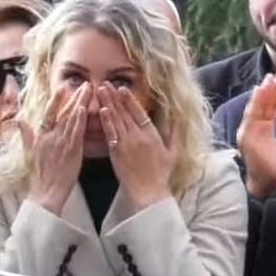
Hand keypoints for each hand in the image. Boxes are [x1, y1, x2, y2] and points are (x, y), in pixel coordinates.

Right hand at [21, 83, 87, 215]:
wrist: (45, 193)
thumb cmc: (39, 176)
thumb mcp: (28, 152)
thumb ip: (25, 134)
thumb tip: (19, 119)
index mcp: (40, 136)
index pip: (49, 114)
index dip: (56, 100)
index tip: (62, 87)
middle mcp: (50, 136)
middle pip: (63, 112)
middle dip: (73, 96)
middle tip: (83, 83)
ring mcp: (61, 142)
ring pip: (72, 118)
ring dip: (81, 102)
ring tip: (89, 89)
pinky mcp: (71, 150)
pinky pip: (76, 131)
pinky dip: (80, 119)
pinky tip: (84, 108)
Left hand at [97, 83, 175, 210]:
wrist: (149, 191)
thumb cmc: (161, 174)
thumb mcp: (173, 152)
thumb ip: (173, 133)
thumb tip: (175, 118)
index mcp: (152, 134)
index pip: (139, 112)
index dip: (130, 99)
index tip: (122, 88)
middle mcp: (138, 136)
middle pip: (125, 112)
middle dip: (114, 97)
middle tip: (105, 83)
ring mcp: (126, 144)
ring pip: (116, 120)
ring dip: (108, 104)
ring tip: (100, 91)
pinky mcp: (117, 153)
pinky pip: (110, 134)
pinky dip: (106, 122)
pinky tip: (101, 111)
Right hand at [237, 74, 275, 196]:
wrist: (274, 185)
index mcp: (265, 131)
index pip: (272, 108)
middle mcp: (255, 130)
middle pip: (264, 105)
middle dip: (271, 89)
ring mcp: (249, 132)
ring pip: (257, 107)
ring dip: (264, 92)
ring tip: (272, 77)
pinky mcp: (246, 135)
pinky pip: (251, 115)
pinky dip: (255, 101)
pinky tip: (260, 89)